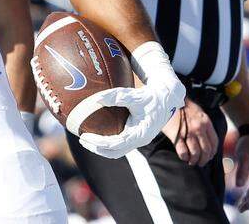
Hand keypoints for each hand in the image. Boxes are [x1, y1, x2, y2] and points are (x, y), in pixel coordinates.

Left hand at [78, 43, 184, 159]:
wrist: (166, 99)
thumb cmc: (151, 97)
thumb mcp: (135, 96)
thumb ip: (116, 96)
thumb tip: (96, 98)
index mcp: (140, 134)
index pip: (116, 144)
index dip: (99, 143)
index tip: (85, 136)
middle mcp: (139, 140)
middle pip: (114, 152)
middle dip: (97, 148)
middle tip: (82, 139)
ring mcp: (138, 140)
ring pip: (117, 151)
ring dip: (101, 147)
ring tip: (86, 138)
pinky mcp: (136, 136)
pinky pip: (119, 144)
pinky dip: (107, 142)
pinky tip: (97, 133)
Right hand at [160, 99, 217, 165]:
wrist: (167, 99)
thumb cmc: (181, 105)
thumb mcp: (198, 112)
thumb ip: (204, 124)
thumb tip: (207, 138)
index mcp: (206, 122)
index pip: (214, 142)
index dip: (212, 152)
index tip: (209, 156)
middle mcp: (199, 128)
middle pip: (206, 150)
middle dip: (204, 160)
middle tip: (200, 163)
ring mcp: (188, 132)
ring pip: (195, 153)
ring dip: (194, 160)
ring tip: (191, 161)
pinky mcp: (176, 135)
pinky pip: (183, 152)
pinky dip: (184, 157)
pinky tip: (183, 157)